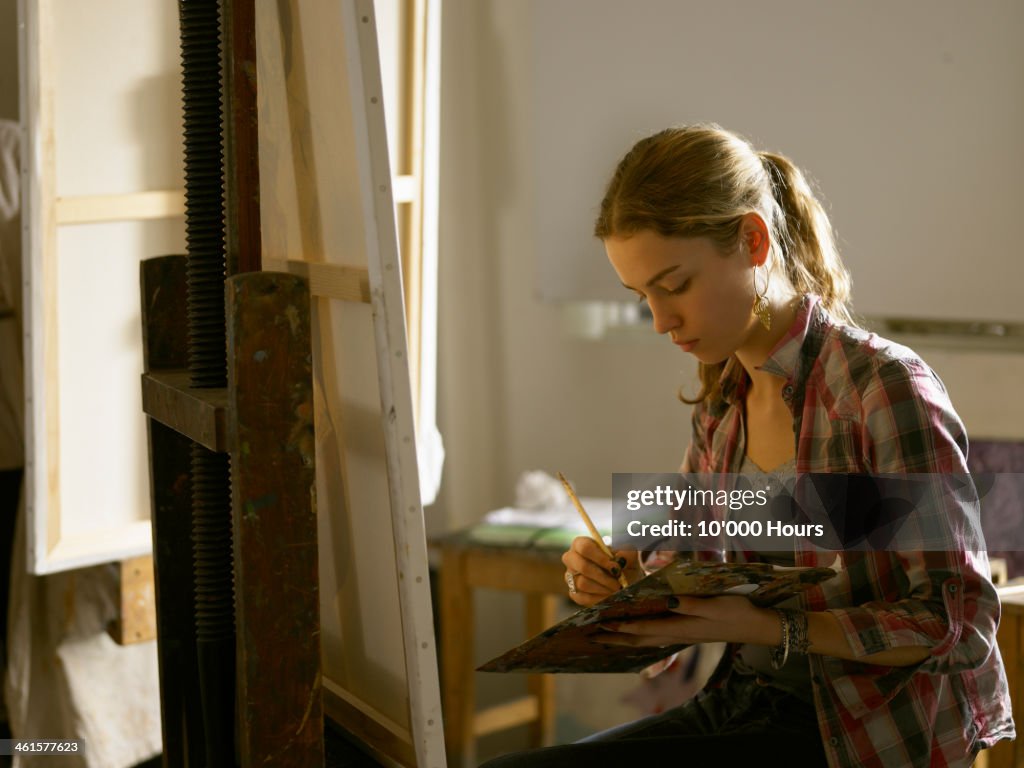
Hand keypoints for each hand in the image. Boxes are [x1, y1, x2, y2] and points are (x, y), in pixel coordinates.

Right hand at [561, 537, 638, 606]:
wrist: (623, 579)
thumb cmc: (622, 563)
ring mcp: (570, 577)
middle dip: (602, 575)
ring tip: (617, 588)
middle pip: (581, 566)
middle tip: (618, 581)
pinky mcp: (574, 593)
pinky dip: (600, 598)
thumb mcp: (629, 555)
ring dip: (603, 587)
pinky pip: (583, 598)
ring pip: (583, 583)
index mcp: (581, 544)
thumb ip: (627, 554)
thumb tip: (622, 559)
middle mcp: (571, 559)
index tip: (616, 566)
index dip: (600, 558)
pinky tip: (610, 595)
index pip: (584, 547)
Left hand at [596, 595, 779, 647]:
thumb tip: (668, 601)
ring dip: (624, 639)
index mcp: (681, 627)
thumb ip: (692, 604)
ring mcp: (681, 635)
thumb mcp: (716, 605)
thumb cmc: (736, 612)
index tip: (602, 624)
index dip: (622, 627)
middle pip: (639, 640)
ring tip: (605, 637)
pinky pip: (656, 638)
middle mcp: (677, 634)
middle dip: (615, 638)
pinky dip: (640, 637)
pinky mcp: (686, 632)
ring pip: (646, 641)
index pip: (645, 629)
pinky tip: (633, 636)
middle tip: (591, 636)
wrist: (755, 626)